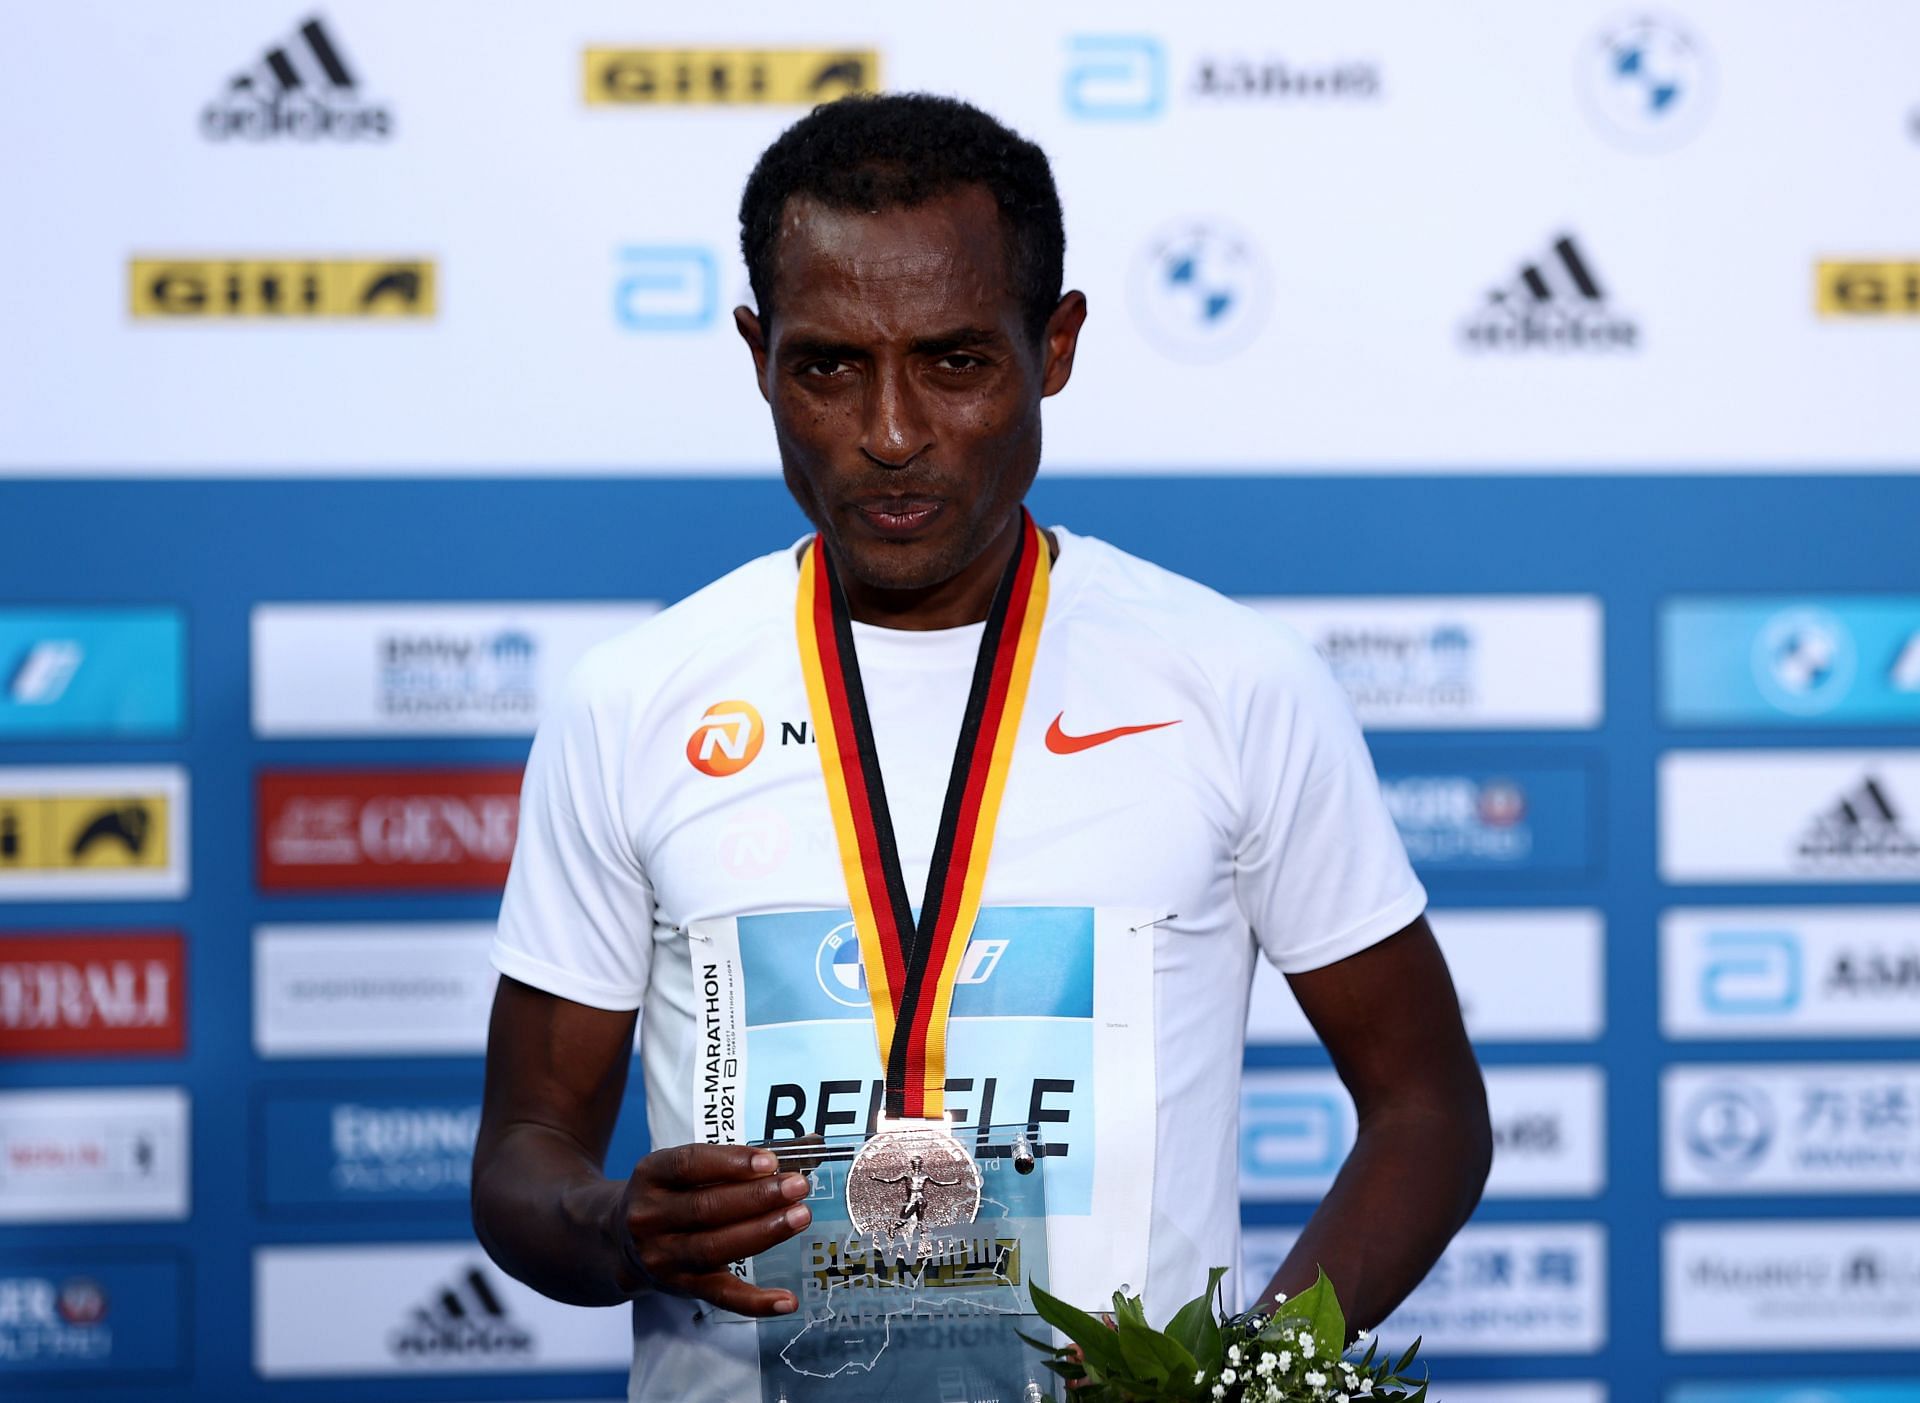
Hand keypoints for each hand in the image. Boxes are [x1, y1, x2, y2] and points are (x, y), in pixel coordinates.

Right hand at [610, 1143, 813, 1315]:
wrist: (621, 1240)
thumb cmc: (671, 1194)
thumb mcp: (684, 1169)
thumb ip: (737, 1159)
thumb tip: (809, 1147)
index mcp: (651, 1175)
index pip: (688, 1165)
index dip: (731, 1162)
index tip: (769, 1161)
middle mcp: (650, 1217)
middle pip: (706, 1208)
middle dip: (757, 1197)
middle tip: (797, 1186)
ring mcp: (664, 1256)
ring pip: (714, 1248)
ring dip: (762, 1232)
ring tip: (800, 1216)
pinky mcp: (682, 1287)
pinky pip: (721, 1296)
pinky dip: (755, 1301)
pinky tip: (786, 1300)